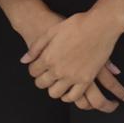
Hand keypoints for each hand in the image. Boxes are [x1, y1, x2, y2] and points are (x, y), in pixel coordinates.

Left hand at [0, 0, 123, 111]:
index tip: (38, 66)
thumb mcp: (51, 31)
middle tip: (47, 74)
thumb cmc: (76, 25)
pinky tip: (68, 90)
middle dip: (42, 79)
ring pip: (55, 93)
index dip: (34, 69)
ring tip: (57, 81)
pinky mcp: (86, 80)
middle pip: (42, 84)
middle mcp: (58, 70)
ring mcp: (72, 77)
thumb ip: (36, 47)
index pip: (33, 72)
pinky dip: (69, 96)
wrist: (99, 26)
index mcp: (48, 58)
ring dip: (54, 88)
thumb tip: (24, 60)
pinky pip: (74, 97)